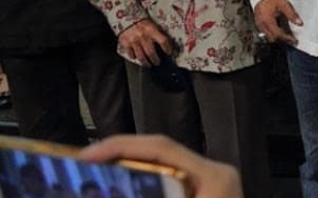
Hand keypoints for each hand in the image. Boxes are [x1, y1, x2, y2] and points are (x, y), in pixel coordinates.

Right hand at [80, 135, 243, 197]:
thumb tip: (117, 190)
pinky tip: (121, 194)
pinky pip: (169, 186)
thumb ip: (152, 193)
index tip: (84, 157)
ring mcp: (211, 187)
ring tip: (92, 180)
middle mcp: (214, 175)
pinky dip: (143, 189)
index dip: (121, 147)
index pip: (162, 149)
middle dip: (119, 158)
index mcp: (213, 178)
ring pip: (162, 171)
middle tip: (81, 167)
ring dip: (129, 175)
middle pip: (160, 156)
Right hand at [118, 19, 170, 65]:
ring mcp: (134, 41)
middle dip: (155, 60)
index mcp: (151, 30)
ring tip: (148, 65)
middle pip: (151, 53)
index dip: (168, 48)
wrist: (125, 17)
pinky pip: (131, 54)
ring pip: (141, 56)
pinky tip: (137, 58)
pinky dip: (134, 57)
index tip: (170, 52)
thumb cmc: (140, 20)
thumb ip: (157, 32)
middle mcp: (143, 36)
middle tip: (157, 63)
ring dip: (146, 62)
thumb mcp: (151, 24)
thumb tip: (165, 42)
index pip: (163, 41)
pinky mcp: (125, 44)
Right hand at [253, 0, 302, 44]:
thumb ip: (292, 15)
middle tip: (292, 39)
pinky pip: (265, 32)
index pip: (278, 34)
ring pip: (268, 36)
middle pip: (272, 38)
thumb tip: (299, 23)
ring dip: (277, 37)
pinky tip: (279, 30)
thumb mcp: (284, 5)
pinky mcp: (258, 23)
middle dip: (282, 40)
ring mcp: (259, 24)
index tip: (294, 40)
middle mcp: (262, 24)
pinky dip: (273, 33)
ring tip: (287, 35)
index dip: (287, 38)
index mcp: (268, 20)